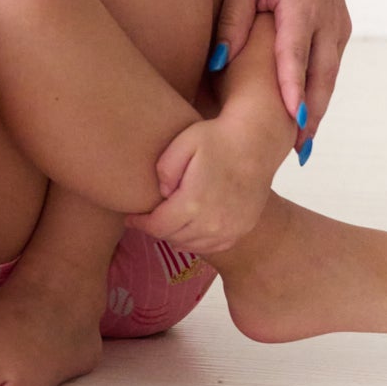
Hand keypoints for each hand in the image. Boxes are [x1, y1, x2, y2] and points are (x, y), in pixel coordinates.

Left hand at [125, 116, 274, 253]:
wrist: (256, 144)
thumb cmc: (216, 139)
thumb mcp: (183, 143)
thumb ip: (165, 168)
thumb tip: (162, 192)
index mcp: (193, 203)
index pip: (159, 226)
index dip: (141, 224)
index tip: (130, 218)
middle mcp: (213, 222)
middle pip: (174, 238)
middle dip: (155, 230)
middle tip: (146, 220)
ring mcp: (230, 229)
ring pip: (193, 245)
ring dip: (175, 237)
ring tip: (164, 224)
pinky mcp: (242, 228)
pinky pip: (214, 246)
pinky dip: (197, 243)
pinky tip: (189, 231)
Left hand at [212, 0, 349, 137]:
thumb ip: (231, 20)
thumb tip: (218, 63)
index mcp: (301, 4)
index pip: (296, 57)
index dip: (293, 92)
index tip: (291, 124)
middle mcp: (328, 17)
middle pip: (320, 76)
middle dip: (310, 115)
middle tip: (296, 152)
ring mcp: (338, 22)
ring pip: (329, 74)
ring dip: (317, 107)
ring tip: (300, 144)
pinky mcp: (340, 24)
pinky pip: (330, 64)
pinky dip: (319, 89)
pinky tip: (306, 113)